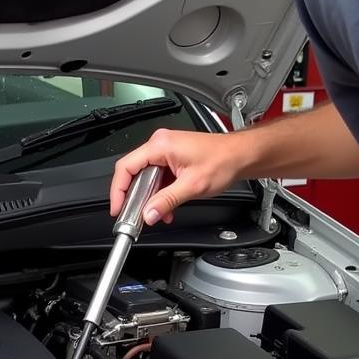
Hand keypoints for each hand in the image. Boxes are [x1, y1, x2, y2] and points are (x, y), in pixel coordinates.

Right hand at [109, 127, 244, 223]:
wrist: (240, 156)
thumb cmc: (223, 160)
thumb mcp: (191, 186)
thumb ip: (166, 201)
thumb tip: (148, 214)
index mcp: (160, 145)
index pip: (126, 167)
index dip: (118, 190)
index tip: (118, 207)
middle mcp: (160, 144)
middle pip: (133, 172)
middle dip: (134, 197)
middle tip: (134, 214)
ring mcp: (165, 150)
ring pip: (145, 177)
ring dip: (149, 197)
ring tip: (156, 212)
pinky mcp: (171, 157)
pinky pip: (156, 177)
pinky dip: (158, 193)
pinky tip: (165, 206)